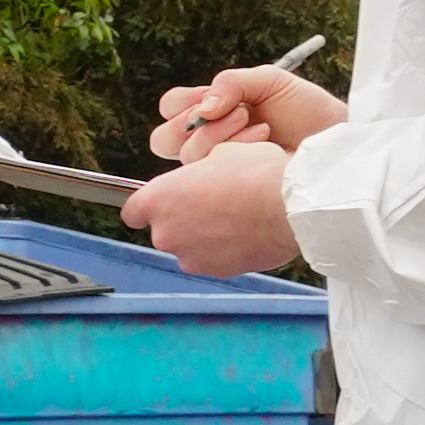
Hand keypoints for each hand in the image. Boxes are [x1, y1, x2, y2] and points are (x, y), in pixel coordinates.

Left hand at [123, 139, 299, 277]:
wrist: (291, 207)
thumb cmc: (257, 174)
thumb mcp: (222, 153)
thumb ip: (199, 169)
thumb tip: (203, 174)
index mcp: (158, 200)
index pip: (133, 212)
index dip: (146, 208)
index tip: (162, 204)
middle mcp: (166, 233)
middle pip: (164, 230)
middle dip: (183, 220)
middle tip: (213, 203)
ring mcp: (190, 257)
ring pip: (190, 247)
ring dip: (204, 237)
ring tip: (235, 218)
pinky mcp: (216, 271)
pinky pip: (213, 259)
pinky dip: (224, 250)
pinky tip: (246, 232)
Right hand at [150, 62, 346, 163]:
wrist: (334, 138)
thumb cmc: (305, 109)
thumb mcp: (268, 81)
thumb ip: (231, 82)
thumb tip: (202, 108)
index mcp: (211, 109)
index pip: (170, 107)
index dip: (182, 105)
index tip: (214, 101)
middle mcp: (208, 137)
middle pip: (164, 140)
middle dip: (194, 126)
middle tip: (238, 114)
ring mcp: (218, 164)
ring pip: (188, 157)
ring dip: (223, 137)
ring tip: (262, 129)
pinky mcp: (229, 187)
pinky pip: (210, 176)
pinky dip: (237, 154)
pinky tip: (265, 147)